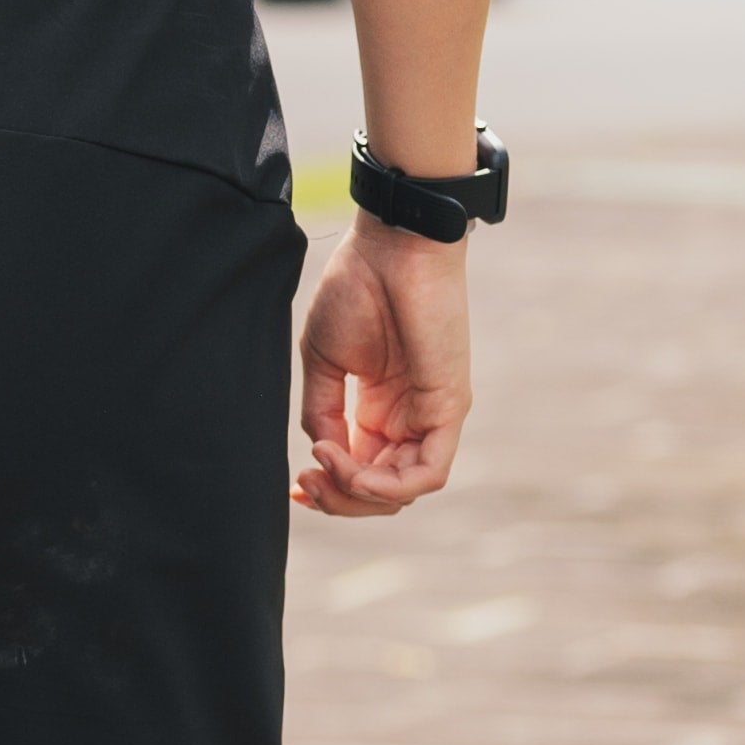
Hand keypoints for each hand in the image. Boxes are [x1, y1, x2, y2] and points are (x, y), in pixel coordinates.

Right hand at [295, 217, 469, 519]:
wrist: (393, 244)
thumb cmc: (358, 286)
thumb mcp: (324, 359)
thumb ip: (322, 411)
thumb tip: (322, 455)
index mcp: (379, 407)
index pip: (361, 471)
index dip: (328, 489)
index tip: (295, 486)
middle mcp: (408, 418)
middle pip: (382, 492)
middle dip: (339, 500)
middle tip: (305, 484)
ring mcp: (431, 415)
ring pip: (403, 491)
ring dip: (357, 495)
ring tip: (324, 466)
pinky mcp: (449, 407)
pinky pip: (427, 473)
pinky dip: (386, 485)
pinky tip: (350, 467)